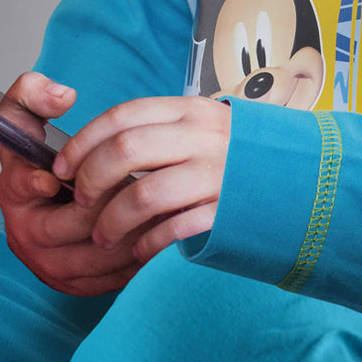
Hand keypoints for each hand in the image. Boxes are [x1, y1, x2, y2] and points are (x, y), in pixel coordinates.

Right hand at [0, 72, 143, 295]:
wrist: (58, 201)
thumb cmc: (48, 158)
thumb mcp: (28, 118)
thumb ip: (32, 94)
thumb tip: (61, 95)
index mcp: (14, 190)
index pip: (24, 186)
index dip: (47, 178)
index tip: (68, 173)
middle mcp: (26, 233)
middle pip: (75, 223)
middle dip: (113, 202)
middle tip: (148, 181)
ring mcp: (50, 264)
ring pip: (99, 256)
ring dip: (134, 232)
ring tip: (165, 207)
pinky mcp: (76, 284)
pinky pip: (112, 278)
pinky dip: (139, 258)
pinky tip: (162, 234)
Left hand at [52, 95, 230, 264]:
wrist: (299, 180)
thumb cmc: (236, 155)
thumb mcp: (202, 126)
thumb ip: (160, 129)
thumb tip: (99, 145)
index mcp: (190, 111)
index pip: (122, 116)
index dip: (83, 142)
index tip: (62, 167)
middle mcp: (202, 137)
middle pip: (124, 151)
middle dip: (91, 180)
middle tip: (81, 201)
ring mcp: (215, 173)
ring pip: (142, 194)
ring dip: (112, 220)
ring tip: (103, 235)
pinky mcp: (225, 210)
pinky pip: (172, 228)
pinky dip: (147, 243)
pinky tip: (139, 250)